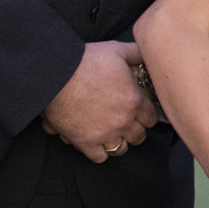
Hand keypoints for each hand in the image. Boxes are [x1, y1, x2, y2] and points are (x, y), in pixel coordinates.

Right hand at [41, 41, 161, 163]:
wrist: (57, 74)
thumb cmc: (86, 61)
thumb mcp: (117, 50)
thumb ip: (136, 53)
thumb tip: (147, 51)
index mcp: (134, 101)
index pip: (151, 118)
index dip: (147, 115)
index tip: (141, 113)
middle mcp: (123, 121)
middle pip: (138, 136)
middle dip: (135, 130)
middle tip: (127, 124)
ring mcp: (105, 134)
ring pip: (121, 149)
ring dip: (118, 142)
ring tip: (112, 134)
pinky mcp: (85, 142)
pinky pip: (99, 157)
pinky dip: (98, 152)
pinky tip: (95, 142)